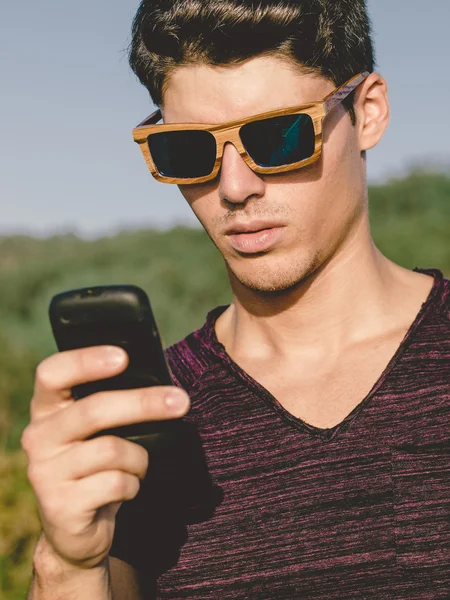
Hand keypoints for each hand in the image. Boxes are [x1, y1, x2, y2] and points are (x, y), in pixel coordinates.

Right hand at [21, 346, 189, 569]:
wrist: (75, 529)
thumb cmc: (95, 465)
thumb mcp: (95, 431)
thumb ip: (109, 405)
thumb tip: (161, 386)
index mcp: (47, 409)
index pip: (52, 373)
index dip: (85, 361)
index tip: (123, 356)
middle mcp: (39, 436)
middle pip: (93, 410)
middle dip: (143, 403)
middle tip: (182, 401)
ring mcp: (45, 472)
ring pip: (112, 450)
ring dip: (139, 458)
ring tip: (137, 467)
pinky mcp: (60, 506)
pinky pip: (116, 484)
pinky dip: (134, 485)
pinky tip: (126, 490)